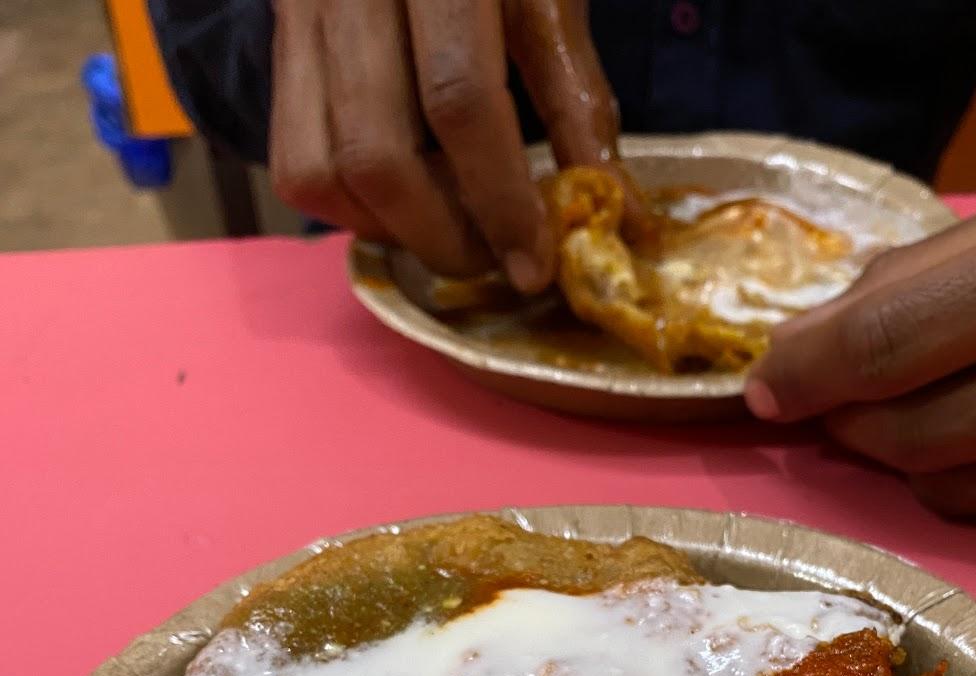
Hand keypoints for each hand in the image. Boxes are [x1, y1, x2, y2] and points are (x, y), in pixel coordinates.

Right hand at [270, 0, 618, 289]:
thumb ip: (575, 93)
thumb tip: (609, 206)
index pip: (458, 99)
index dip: (501, 199)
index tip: (535, 264)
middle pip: (374, 155)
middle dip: (442, 236)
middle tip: (492, 259)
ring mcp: (300, 12)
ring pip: (319, 171)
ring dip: (391, 230)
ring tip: (451, 230)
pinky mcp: (281, 41)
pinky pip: (292, 159)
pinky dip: (351, 206)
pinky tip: (407, 200)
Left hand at [746, 169, 975, 554]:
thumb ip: (926, 274)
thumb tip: (801, 347)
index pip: (899, 339)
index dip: (810, 370)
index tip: (769, 384)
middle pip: (918, 432)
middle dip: (853, 419)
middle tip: (839, 401)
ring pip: (960, 494)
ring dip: (916, 458)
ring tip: (938, 409)